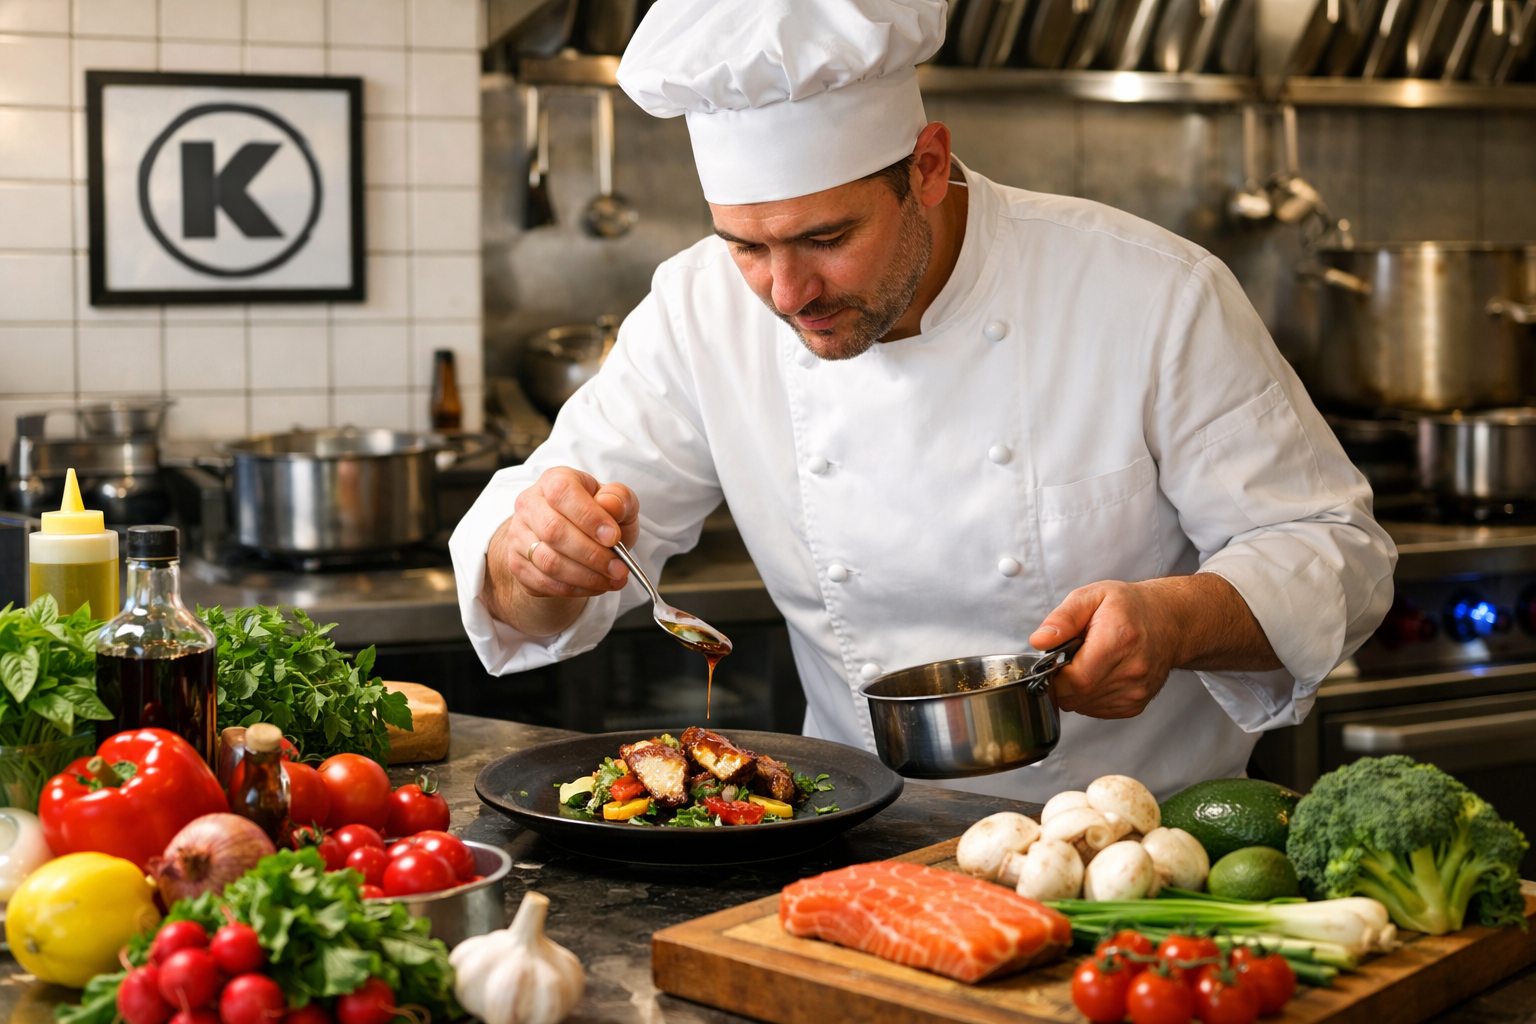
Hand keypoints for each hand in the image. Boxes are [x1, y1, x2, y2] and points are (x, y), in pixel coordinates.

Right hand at [482, 468, 638, 635]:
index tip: (614, 537)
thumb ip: (619, 499)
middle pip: (553, 531)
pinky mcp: (517, 564)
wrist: (574, 538)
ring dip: (586, 576)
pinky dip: (575, 589)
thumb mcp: (618, 502)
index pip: (563, 493)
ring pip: (548, 561)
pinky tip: (596, 586)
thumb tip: (610, 505)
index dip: (589, 517)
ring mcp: (518, 535)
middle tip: (619, 568)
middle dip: (592, 554)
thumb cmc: (598, 515)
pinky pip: (545, 582)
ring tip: (613, 580)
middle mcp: (529, 504)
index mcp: (554, 480)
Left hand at [1028, 575, 1279, 718]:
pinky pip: (1097, 710)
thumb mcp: (1092, 596)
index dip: (1055, 675)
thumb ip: (1063, 618)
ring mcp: (1136, 692)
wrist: (1170, 621)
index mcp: (1119, 640)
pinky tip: (1098, 674)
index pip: (1075, 679)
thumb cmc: (1129, 607)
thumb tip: (1039, 640)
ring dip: (1075, 689)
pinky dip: (1088, 697)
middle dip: (1062, 681)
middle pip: (1077, 696)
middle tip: (1070, 657)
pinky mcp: (1135, 704)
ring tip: (1088, 662)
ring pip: (1084, 706)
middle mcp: (1132, 671)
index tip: (1054, 660)